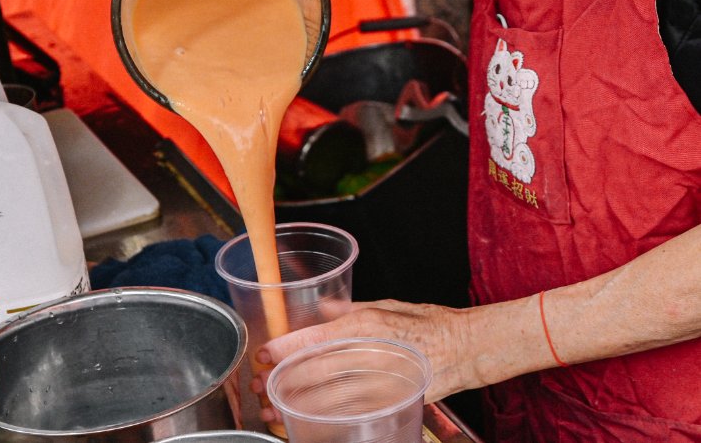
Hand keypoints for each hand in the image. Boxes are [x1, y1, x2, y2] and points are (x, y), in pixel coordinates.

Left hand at [252, 299, 476, 422]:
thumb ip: (349, 310)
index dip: (282, 349)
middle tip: (260, 388)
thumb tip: (322, 310)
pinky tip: (309, 424)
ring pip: (328, 399)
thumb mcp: (387, 305)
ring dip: (297, 407)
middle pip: (315, 372)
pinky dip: (327, 422)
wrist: (469, 347)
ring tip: (275, 411)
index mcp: (365, 323)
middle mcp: (370, 352)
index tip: (262, 355)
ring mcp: (382, 381)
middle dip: (281, 381)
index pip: (313, 338)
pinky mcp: (392, 402)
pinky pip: (353, 415)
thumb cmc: (431, 323)